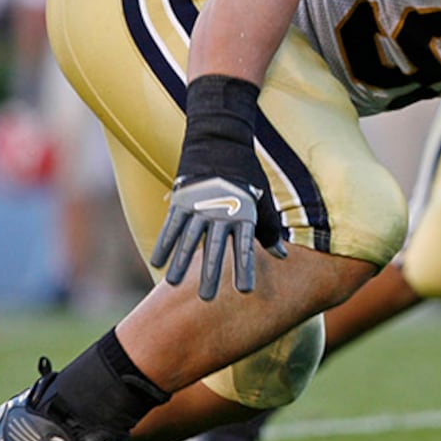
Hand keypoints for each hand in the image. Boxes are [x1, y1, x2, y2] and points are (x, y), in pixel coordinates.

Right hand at [149, 75, 285, 300]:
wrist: (220, 140)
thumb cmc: (246, 175)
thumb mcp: (262, 200)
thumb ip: (270, 229)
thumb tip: (283, 255)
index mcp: (243, 213)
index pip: (245, 247)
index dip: (244, 268)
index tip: (244, 291)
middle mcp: (221, 212)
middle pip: (214, 248)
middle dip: (211, 274)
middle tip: (207, 300)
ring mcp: (199, 205)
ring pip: (188, 239)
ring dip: (181, 264)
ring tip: (174, 286)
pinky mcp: (181, 199)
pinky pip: (171, 226)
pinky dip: (164, 244)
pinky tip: (158, 264)